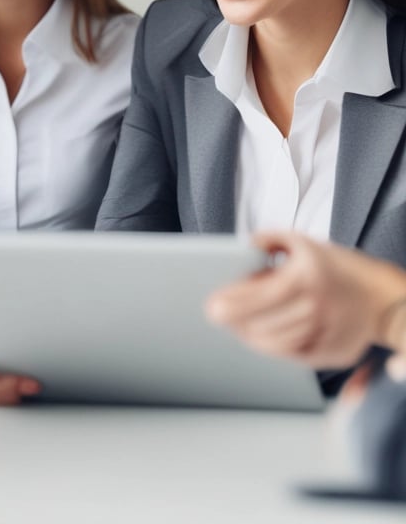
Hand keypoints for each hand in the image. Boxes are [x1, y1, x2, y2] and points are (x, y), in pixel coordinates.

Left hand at [205, 231, 405, 367]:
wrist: (384, 295)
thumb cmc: (337, 266)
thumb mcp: (303, 242)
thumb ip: (268, 239)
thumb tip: (241, 246)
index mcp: (309, 276)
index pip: (262, 295)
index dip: (234, 303)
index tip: (212, 306)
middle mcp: (320, 306)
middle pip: (265, 323)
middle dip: (236, 322)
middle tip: (217, 316)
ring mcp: (328, 333)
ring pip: (277, 344)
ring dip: (251, 336)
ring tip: (237, 326)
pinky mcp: (335, 353)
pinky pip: (294, 356)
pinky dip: (273, 348)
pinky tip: (259, 338)